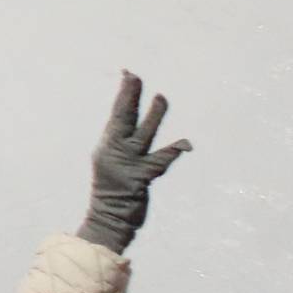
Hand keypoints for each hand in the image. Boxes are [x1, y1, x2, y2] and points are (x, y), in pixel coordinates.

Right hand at [78, 70, 189, 251]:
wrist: (108, 217)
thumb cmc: (113, 189)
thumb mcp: (110, 161)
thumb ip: (121, 142)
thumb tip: (129, 121)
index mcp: (108, 145)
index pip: (117, 114)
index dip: (124, 94)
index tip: (129, 74)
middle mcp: (116, 151)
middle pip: (123, 119)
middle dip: (129, 97)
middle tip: (134, 77)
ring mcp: (128, 163)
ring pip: (142, 134)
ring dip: (153, 116)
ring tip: (161, 98)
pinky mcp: (141, 177)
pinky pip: (160, 161)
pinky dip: (173, 152)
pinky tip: (184, 144)